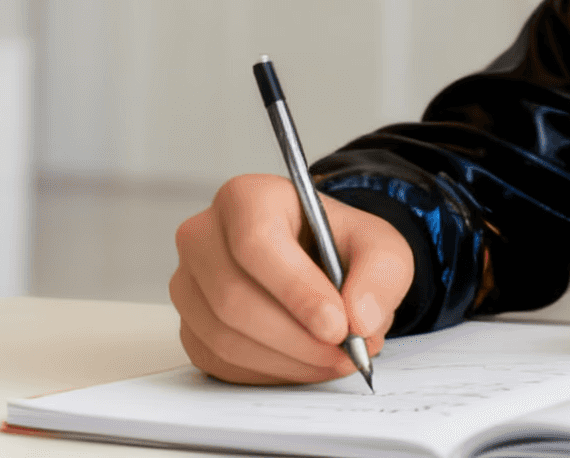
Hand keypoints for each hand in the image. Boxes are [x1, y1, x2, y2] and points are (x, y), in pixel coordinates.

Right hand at [171, 173, 413, 384]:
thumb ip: (381, 274)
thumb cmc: (338, 245)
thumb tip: (360, 320)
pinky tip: (305, 362)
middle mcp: (204, 236)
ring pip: (225, 337)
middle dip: (298, 338)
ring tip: (336, 358)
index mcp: (246, 198)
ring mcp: (188, 284)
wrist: (318, 262)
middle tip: (346, 353)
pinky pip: (220, 362)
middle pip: (234, 298)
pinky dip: (270, 371)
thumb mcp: (379, 245)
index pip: (256, 243)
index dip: (297, 290)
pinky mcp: (189, 326)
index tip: (337, 325)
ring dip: (288, 360)